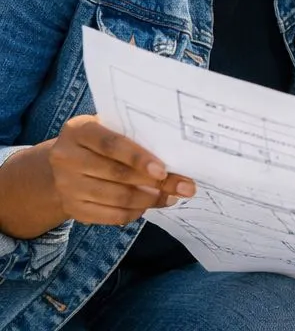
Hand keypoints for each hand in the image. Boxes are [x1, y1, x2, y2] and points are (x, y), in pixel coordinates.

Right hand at [48, 115, 193, 225]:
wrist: (61, 165)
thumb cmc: (97, 142)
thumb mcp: (107, 128)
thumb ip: (132, 134)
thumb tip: (174, 152)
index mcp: (78, 131)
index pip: (111, 144)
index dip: (138, 158)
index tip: (163, 170)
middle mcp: (66, 158)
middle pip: (118, 174)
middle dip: (157, 183)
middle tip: (184, 187)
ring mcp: (66, 186)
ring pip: (116, 197)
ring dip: (149, 199)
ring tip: (172, 197)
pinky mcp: (72, 208)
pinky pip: (109, 215)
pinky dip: (133, 212)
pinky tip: (148, 206)